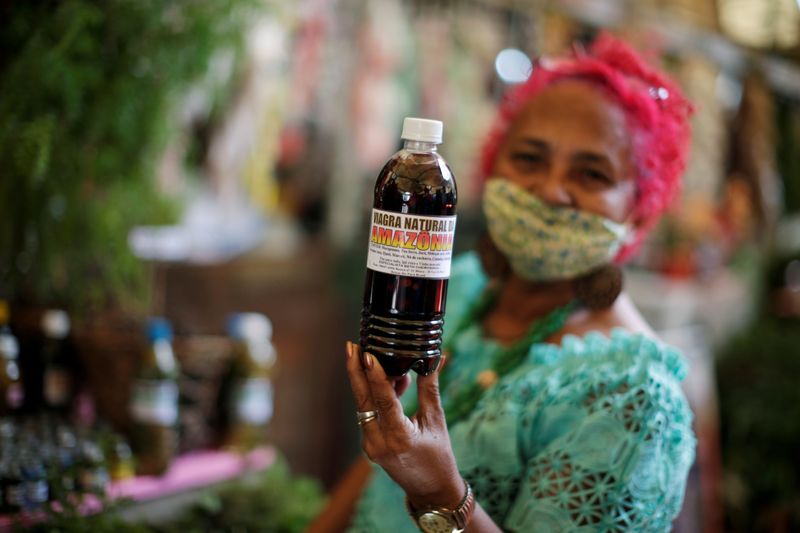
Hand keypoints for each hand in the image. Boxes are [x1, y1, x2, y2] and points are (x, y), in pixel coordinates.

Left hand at [345, 341, 463, 509]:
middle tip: (351, 345)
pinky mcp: (368, 445)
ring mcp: (370, 446)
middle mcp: (379, 443)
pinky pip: (368, 413)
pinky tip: (391, 381)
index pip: (384, 402)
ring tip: (379, 358)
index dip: (375, 376)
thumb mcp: (437, 422)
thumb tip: (434, 359)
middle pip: (363, 400)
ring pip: (364, 405)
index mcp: (400, 438)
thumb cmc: (439, 457)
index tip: (367, 354)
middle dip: (355, 371)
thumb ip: (430, 390)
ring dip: (369, 381)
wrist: (431, 491)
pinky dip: (376, 396)